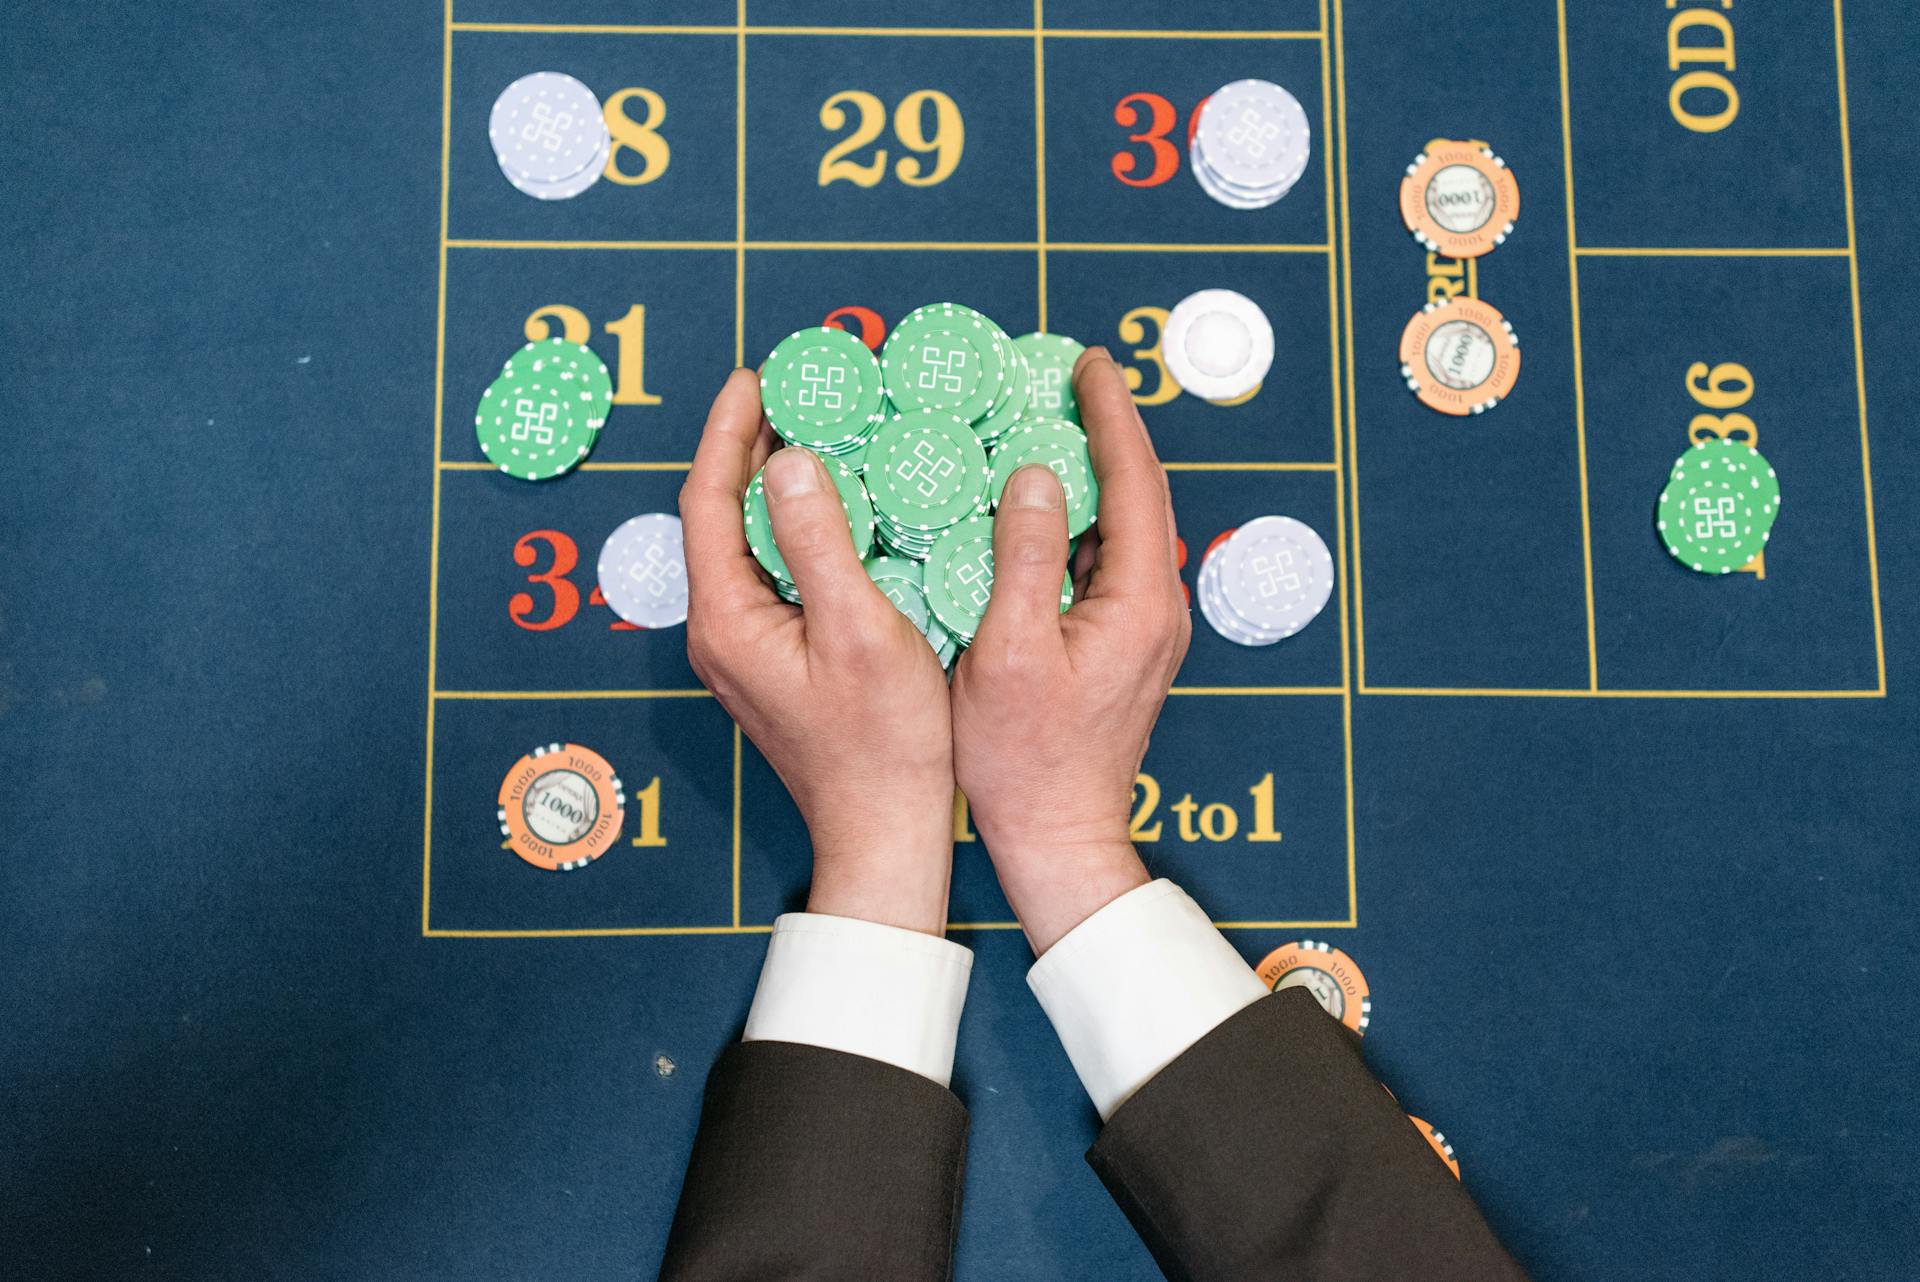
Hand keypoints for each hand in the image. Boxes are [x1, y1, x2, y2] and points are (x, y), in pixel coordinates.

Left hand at [679, 370, 956, 934]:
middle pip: (719, 517)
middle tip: (790, 391)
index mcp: (728, 619)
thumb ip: (818, 543)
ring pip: (746, 544)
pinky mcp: (774, 661)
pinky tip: (837, 510)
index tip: (757, 378)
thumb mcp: (858, 631)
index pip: (708, 501)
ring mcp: (745, 650)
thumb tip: (790, 462)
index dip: (728, 432)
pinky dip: (796, 528)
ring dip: (773, 486)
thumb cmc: (882, 744)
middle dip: (748, 448)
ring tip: (812, 432)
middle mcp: (721, 632)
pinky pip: (772, 573)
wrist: (885, 830)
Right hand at [950, 349, 1191, 953]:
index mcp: (1139, 602)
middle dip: (1106, 431)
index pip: (1135, 481)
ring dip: (1092, 475)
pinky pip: (1107, 561)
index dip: (1111, 414)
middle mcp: (1158, 609)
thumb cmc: (1024, 759)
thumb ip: (1025, 556)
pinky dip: (1080, 520)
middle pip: (1139, 496)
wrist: (1059, 837)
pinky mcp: (1125, 646)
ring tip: (1048, 424)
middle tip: (1065, 377)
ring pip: (1124, 528)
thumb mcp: (1008, 650)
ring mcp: (1146, 629)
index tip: (1089, 362)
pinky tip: (1040, 506)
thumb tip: (1035, 476)